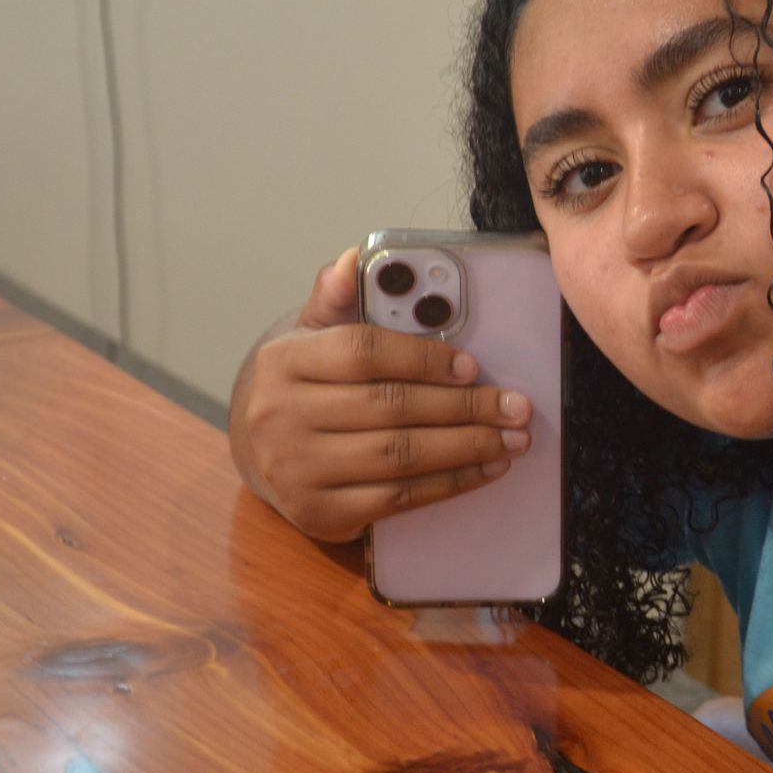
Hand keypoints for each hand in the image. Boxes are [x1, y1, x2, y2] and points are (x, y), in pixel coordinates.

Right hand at [227, 248, 532, 541]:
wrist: (256, 449)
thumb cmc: (302, 384)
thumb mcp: (310, 334)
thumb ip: (337, 298)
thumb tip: (353, 259)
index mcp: (284, 360)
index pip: (362, 353)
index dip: (423, 359)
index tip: (472, 366)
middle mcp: (282, 416)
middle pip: (390, 408)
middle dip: (464, 407)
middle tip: (516, 407)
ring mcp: (297, 470)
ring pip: (399, 456)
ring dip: (466, 448)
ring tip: (511, 439)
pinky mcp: (319, 514)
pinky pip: (397, 499)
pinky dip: (449, 484)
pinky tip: (484, 469)